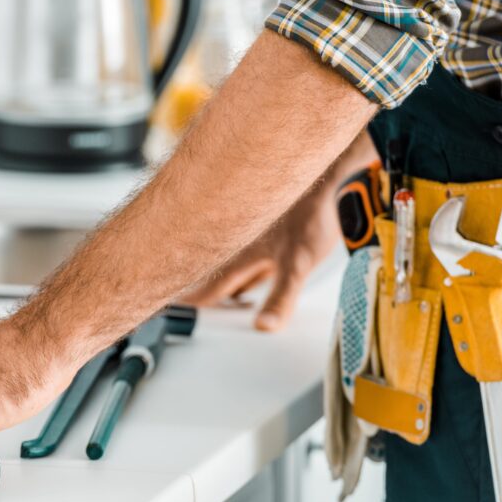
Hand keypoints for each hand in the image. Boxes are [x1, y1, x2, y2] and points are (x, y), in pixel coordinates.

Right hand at [181, 184, 340, 331]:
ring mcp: (258, 235)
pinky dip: (251, 267)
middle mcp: (242, 244)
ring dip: (227, 279)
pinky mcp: (274, 227)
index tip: (172, 312)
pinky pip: (252, 253)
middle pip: (217, 275)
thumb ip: (281, 296)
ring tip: (218, 296)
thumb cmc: (311, 212)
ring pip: (234, 263)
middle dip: (205, 291)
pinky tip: (256, 271)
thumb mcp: (297, 263)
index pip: (208, 287)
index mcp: (240, 255)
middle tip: (186, 306)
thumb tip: (263, 326)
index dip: (192, 302)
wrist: (330, 175)